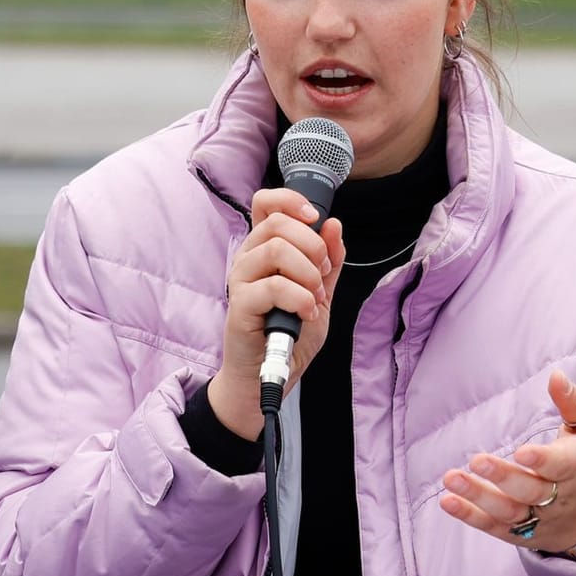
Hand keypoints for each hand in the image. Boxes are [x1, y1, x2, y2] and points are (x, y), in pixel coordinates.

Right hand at [208, 187, 345, 440]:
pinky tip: (306, 313)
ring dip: (308, 274)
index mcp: (264, 248)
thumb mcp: (320, 292)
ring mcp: (241, 279)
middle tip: (323, 276)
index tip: (315, 219)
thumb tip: (334, 225)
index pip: (266, 203)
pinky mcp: (241, 304)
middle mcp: (248, 257)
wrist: (271, 374)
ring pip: (277, 250)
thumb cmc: (290, 333)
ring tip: (314, 298)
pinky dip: (300, 298)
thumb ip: (329, 260)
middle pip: (278, 223)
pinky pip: (274, 286)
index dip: (291, 201)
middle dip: (313, 246)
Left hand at [438, 371, 575, 565]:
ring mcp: (538, 518)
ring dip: (478, 497)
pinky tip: (448, 501)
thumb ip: (574, 404)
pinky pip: (493, 527)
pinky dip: (470, 516)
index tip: (521, 452)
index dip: (542, 461)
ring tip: (451, 479)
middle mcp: (558, 497)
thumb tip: (555, 375)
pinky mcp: (520, 533)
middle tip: (477, 460)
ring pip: (509, 512)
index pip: (561, 467)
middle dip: (503, 477)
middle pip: (531, 491)